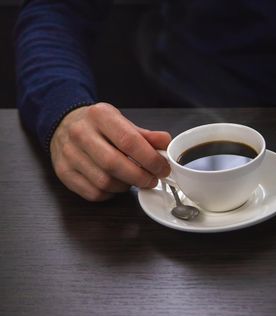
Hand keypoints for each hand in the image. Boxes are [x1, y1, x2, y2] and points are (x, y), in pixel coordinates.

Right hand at [50, 102, 171, 200]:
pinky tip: (117, 184)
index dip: (150, 159)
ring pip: (104, 182)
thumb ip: (145, 135)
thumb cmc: (98, 126)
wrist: (63, 125)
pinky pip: (93, 193)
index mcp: (100, 115)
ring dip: (126, 186)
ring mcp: (68, 154)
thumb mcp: (122, 122)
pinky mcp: (63, 172)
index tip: (163, 168)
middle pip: (114, 164)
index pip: (129, 141)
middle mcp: (80, 133)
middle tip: (152, 180)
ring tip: (134, 180)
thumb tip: (167, 143)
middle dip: (140, 177)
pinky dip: (110, 194)